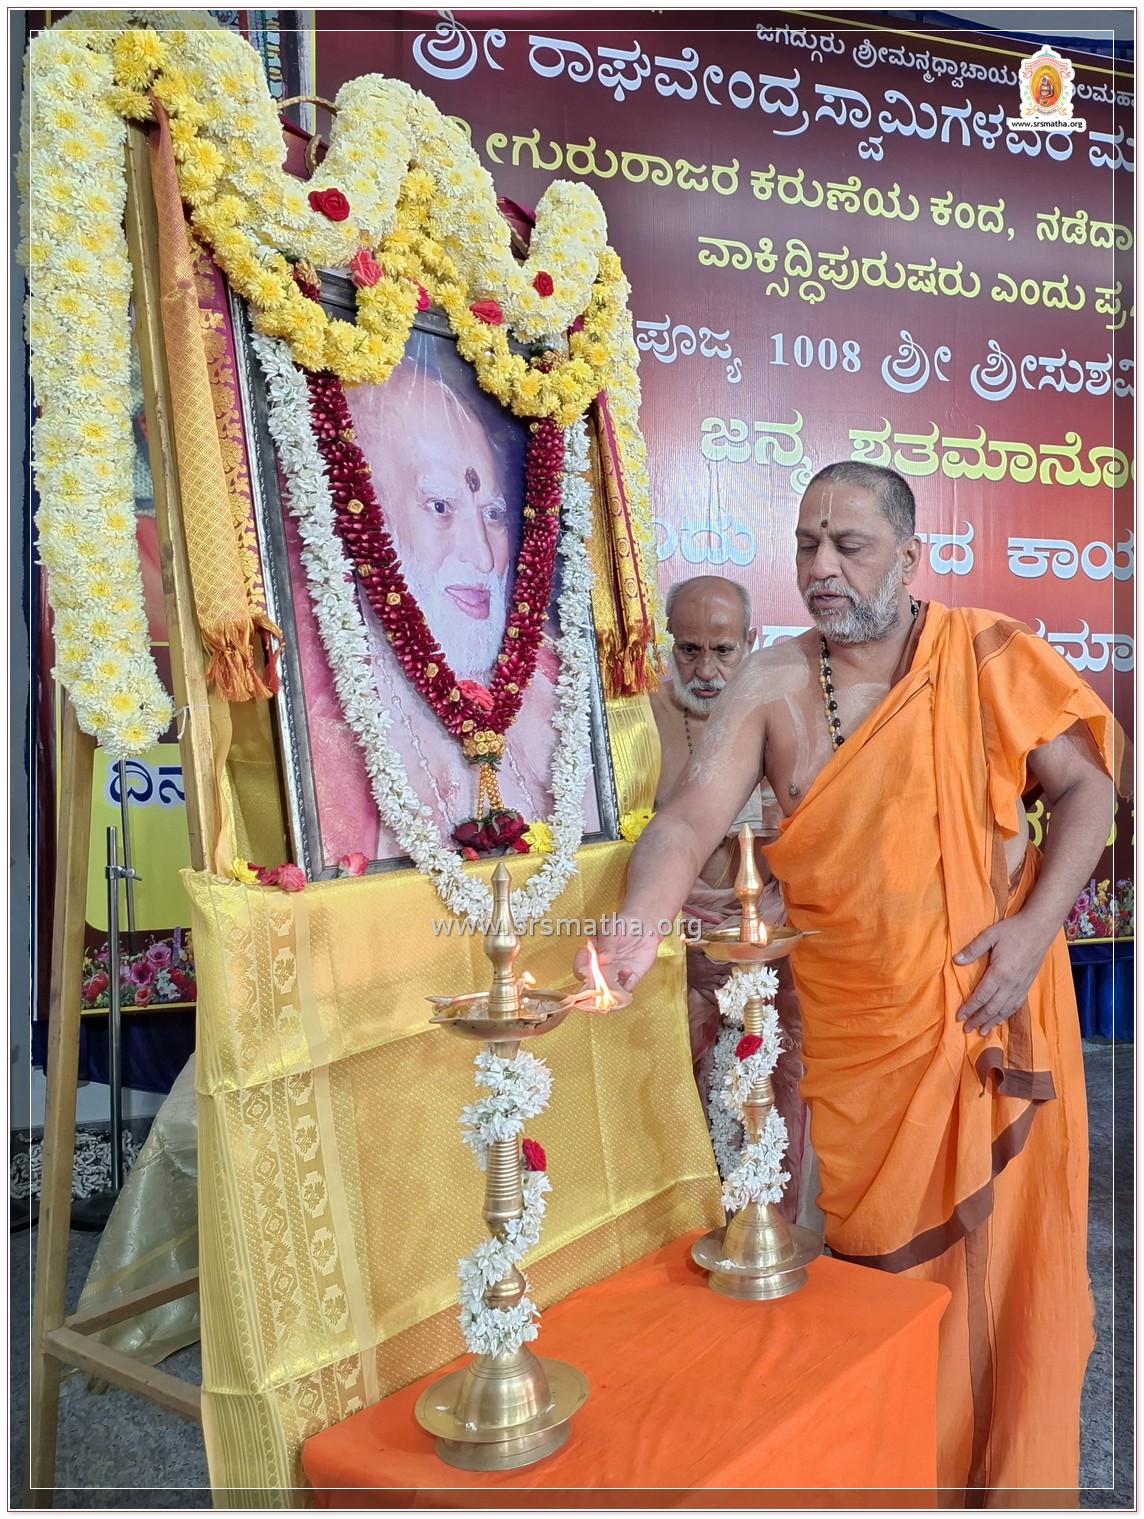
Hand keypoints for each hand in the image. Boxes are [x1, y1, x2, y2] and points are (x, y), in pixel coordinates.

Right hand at [572, 930, 655, 1007]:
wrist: (644, 927)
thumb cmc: (622, 924)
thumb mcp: (611, 929)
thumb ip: (606, 944)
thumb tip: (602, 959)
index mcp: (590, 955)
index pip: (580, 969)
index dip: (581, 973)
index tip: (589, 972)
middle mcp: (601, 969)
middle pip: (594, 986)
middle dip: (598, 989)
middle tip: (605, 983)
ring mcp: (615, 975)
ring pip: (610, 992)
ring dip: (614, 990)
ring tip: (623, 973)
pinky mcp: (630, 978)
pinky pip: (627, 990)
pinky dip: (628, 988)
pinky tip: (630, 973)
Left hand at [953, 914, 1052, 1035]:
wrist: (1040, 928)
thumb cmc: (1013, 930)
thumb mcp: (990, 935)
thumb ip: (973, 949)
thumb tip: (956, 961)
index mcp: (1000, 973)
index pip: (981, 996)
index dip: (969, 1008)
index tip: (959, 1017)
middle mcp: (1011, 984)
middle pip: (992, 1008)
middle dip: (978, 1020)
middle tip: (966, 1029)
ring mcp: (1021, 986)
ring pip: (1005, 1010)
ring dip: (992, 1022)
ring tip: (982, 1032)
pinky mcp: (1028, 985)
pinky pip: (1016, 1005)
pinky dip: (1007, 1015)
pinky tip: (1001, 1020)